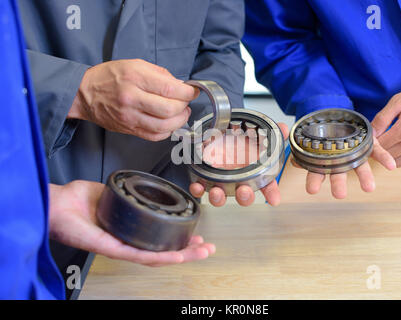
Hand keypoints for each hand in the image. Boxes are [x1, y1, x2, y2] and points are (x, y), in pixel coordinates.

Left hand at [49, 181, 214, 266]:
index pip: (157, 239)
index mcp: (127, 230)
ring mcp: (120, 247)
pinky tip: (178, 255)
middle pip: (162, 251)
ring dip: (182, 255)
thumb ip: (125, 190)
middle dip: (188, 250)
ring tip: (201, 252)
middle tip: (206, 248)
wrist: (54, 204)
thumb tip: (139, 184)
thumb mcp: (109, 191)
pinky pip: (140, 255)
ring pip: (156, 257)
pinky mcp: (112, 249)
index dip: (178, 239)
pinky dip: (162, 256)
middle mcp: (125, 242)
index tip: (195, 234)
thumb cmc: (74, 201)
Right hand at [68, 59, 198, 141]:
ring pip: (164, 126)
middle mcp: (132, 98)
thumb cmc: (110, 77)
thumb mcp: (135, 65)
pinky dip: (167, 131)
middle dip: (184, 106)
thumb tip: (181, 86)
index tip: (192, 91)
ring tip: (181, 113)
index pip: (169, 89)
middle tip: (185, 101)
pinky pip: (155, 136)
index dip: (187, 92)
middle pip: (169, 109)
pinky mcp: (129, 129)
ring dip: (179, 121)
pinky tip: (169, 123)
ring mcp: (130, 117)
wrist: (84, 93)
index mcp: (134, 78)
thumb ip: (161, 75)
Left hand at [189, 123, 289, 206]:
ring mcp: (221, 181)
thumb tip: (284, 128)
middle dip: (244, 197)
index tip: (274, 199)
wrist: (221, 134)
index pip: (267, 185)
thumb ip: (272, 132)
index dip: (271, 193)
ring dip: (219, 197)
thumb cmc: (241, 141)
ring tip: (217, 192)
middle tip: (244, 192)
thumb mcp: (258, 134)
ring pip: (221, 196)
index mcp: (253, 173)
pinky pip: (201, 188)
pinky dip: (198, 189)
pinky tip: (198, 186)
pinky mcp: (205, 178)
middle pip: (244, 195)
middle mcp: (237, 180)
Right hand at [293, 134, 395, 198]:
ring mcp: (355, 153)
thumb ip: (303, 152)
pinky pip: (377, 151)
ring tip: (369, 189)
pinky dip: (385, 158)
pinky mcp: (368, 143)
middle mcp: (340, 161)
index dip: (314, 181)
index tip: (311, 190)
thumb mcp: (309, 141)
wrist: (337, 119)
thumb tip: (294, 161)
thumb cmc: (323, 133)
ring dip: (364, 176)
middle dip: (338, 184)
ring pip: (359, 166)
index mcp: (325, 161)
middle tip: (339, 195)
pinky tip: (391, 166)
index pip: (318, 173)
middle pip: (338, 173)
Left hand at [372, 67, 400, 166]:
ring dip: (390, 155)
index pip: (380, 145)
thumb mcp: (398, 101)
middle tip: (379, 139)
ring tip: (390, 142)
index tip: (371, 137)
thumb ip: (382, 118)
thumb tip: (371, 133)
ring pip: (397, 162)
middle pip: (387, 155)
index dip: (372, 142)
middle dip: (380, 149)